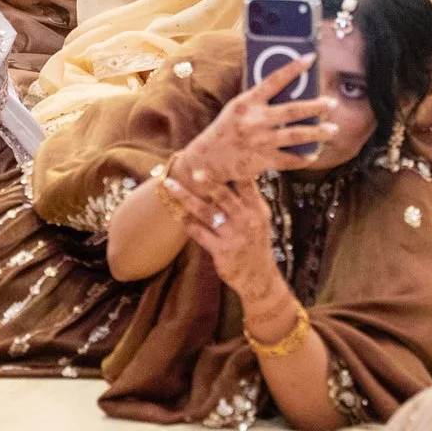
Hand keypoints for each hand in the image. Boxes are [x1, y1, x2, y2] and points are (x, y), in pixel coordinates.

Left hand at [161, 171, 280, 299]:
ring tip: (170, 185)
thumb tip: (235, 170)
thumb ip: (248, 198)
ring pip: (206, 212)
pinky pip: (199, 233)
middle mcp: (247, 220)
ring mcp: (234, 236)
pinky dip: (186, 222)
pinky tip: (175, 213)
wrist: (259, 277)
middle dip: (208, 182)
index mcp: (257, 209)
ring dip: (186, 198)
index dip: (231, 168)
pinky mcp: (221, 251)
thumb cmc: (256, 242)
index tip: (215, 153)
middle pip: (224, 195)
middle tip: (193, 169)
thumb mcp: (260, 219)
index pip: (245, 183)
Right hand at [172, 54, 336, 185]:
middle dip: (315, 106)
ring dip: (317, 133)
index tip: (310, 58)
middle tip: (332, 103)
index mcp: (247, 102)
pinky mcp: (262, 161)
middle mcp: (255, 120)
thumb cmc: (225, 130)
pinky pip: (289, 160)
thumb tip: (287, 90)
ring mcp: (260, 141)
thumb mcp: (237, 108)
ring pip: (295, 136)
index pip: (273, 81)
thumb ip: (258, 100)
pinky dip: (303, 158)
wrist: (206, 159)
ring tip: (333, 129)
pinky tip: (313, 154)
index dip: (292, 68)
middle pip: (292, 111)